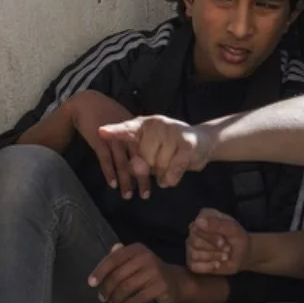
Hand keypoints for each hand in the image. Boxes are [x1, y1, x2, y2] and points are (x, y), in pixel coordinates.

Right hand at [70, 92, 143, 198]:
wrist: (86, 103)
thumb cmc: (106, 113)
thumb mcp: (123, 122)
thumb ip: (133, 136)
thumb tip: (145, 153)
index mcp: (135, 130)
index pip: (147, 151)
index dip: (152, 167)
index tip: (156, 181)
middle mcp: (126, 135)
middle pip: (137, 160)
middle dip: (142, 179)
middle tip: (145, 195)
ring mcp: (113, 138)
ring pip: (122, 163)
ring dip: (126, 180)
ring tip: (128, 195)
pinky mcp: (99, 140)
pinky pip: (106, 159)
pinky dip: (110, 172)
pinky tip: (113, 184)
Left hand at [88, 243, 187, 302]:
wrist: (176, 282)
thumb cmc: (149, 272)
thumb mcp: (135, 261)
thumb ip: (120, 256)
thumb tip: (111, 249)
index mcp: (136, 249)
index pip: (113, 259)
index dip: (100, 271)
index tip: (91, 284)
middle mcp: (146, 257)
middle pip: (118, 275)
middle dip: (107, 289)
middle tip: (102, 298)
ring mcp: (155, 271)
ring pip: (127, 287)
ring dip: (116, 298)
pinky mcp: (162, 286)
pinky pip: (140, 297)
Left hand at [98, 115, 214, 191]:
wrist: (203, 142)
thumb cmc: (170, 148)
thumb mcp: (150, 153)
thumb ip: (137, 160)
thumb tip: (135, 167)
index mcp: (144, 125)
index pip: (127, 129)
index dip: (114, 132)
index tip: (100, 131)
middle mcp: (158, 125)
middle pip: (143, 158)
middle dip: (151, 167)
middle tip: (162, 160)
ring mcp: (174, 132)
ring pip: (159, 167)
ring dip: (164, 173)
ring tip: (172, 163)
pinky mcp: (188, 143)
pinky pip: (173, 170)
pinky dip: (173, 177)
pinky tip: (176, 173)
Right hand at [187, 208, 251, 275]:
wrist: (242, 255)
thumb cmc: (237, 239)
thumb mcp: (233, 230)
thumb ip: (218, 224)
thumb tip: (198, 221)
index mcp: (204, 216)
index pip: (197, 226)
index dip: (211, 237)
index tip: (224, 242)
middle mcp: (194, 229)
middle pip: (195, 241)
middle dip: (214, 248)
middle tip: (227, 249)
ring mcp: (191, 245)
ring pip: (194, 254)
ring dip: (213, 257)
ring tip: (224, 256)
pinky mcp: (192, 261)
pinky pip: (193, 266)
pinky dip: (208, 267)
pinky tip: (217, 264)